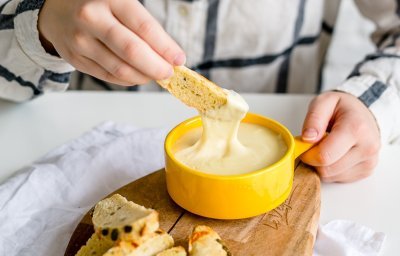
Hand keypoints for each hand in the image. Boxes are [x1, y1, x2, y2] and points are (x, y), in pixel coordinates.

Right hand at [38, 0, 185, 84]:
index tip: (179, 59)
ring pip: (120, 68)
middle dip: (156, 67)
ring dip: (143, 76)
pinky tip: (137, 76)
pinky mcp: (75, 58)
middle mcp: (92, 18)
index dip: (165, 47)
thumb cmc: (97, 5)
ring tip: (154, 74)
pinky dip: (128, 80)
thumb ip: (144, 25)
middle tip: (169, 73)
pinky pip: (108, 77)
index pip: (144, 27)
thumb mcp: (121, 2)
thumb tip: (170, 54)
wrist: (56, 10)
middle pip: (132, 52)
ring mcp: (80, 40)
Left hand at [300, 91, 380, 182]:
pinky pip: (338, 179)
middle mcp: (367, 148)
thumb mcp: (324, 102)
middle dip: (313, 159)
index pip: (324, 156)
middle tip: (314, 144)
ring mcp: (368, 162)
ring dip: (321, 165)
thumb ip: (313, 118)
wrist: (363, 114)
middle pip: (327, 170)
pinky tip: (334, 154)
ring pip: (331, 176)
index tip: (305, 144)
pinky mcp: (366, 171)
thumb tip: (308, 138)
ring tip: (326, 147)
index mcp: (357, 129)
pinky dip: (331, 169)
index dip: (307, 153)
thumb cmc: (342, 108)